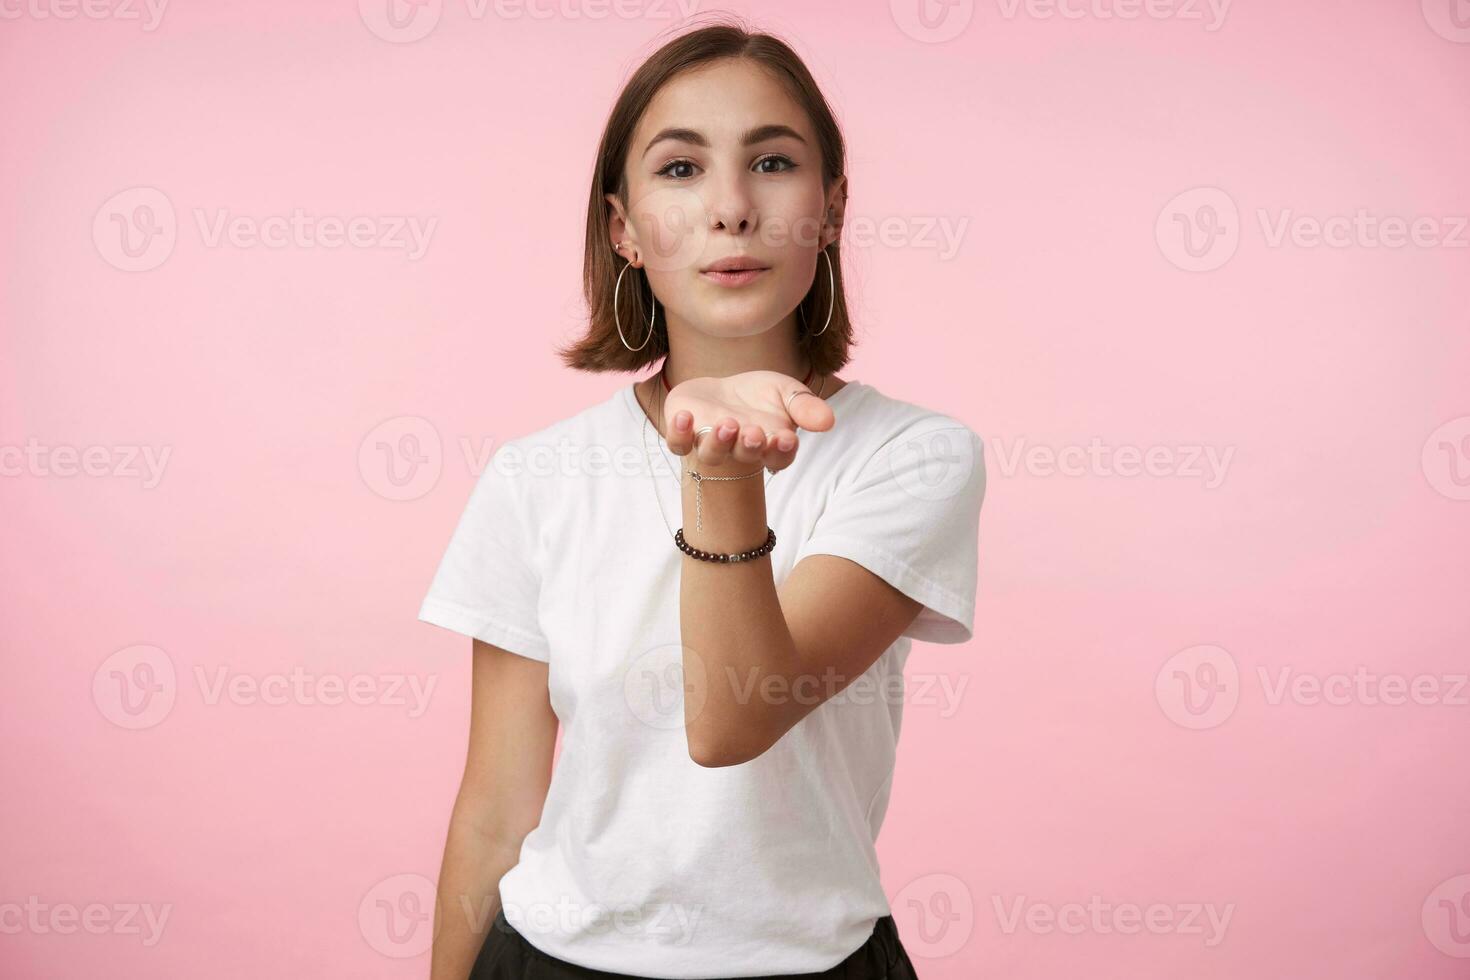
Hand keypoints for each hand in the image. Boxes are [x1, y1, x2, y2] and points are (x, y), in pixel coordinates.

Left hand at [662, 370, 835, 474]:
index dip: (781, 452)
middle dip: (749, 446)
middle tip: (753, 433)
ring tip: (726, 425)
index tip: (786, 439)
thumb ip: (805, 406)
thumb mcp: (786, 392)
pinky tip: (683, 416)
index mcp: (769, 446)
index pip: (779, 458)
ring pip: (711, 455)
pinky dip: (678, 433)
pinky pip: (678, 444)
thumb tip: (828, 421)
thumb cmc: (759, 397)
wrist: (722, 392)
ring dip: (718, 443)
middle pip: (745, 457)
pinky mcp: (685, 435)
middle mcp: (739, 452)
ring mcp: (710, 445)